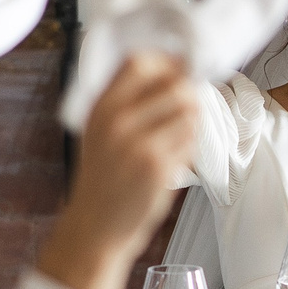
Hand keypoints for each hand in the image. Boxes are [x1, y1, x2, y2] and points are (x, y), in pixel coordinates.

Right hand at [33, 53, 198, 288]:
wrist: (95, 226)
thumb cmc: (104, 177)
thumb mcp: (100, 130)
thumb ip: (127, 100)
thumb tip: (174, 71)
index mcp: (101, 107)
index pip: (140, 61)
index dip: (166, 63)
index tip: (176, 72)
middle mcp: (118, 121)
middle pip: (174, 84)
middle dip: (189, 93)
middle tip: (186, 107)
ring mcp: (139, 144)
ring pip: (189, 112)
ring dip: (192, 121)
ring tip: (177, 136)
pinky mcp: (159, 167)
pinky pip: (190, 141)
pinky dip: (190, 146)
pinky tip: (175, 157)